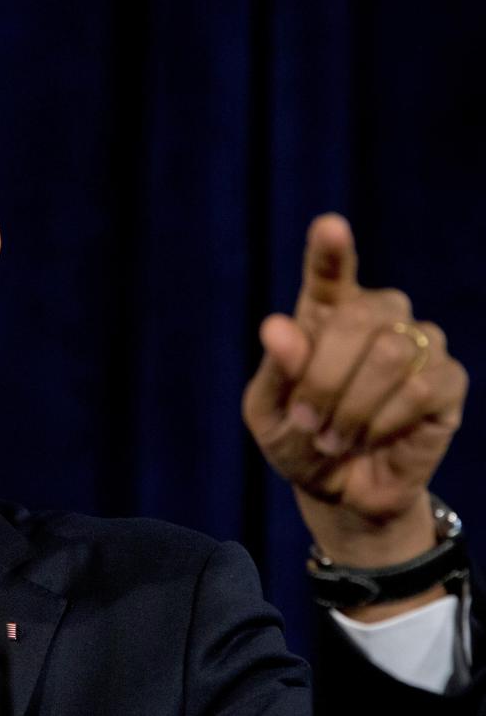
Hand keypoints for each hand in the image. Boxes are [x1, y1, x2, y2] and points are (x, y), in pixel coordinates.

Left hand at [242, 214, 467, 616]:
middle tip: (307, 423)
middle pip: (359, 317)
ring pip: (391, 352)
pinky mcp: (447, 380)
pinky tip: (374, 437)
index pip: (329, 273)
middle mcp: (374, 318)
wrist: (338, 490)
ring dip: (352, 407)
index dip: (330, 250)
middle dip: (324, 378)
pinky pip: (421, 386)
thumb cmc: (297, 441)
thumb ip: (275, 371)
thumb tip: (276, 325)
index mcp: (321, 314)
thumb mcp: (268, 413)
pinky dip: (386, 420)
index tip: (329, 226)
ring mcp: (416, 343)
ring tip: (336, 437)